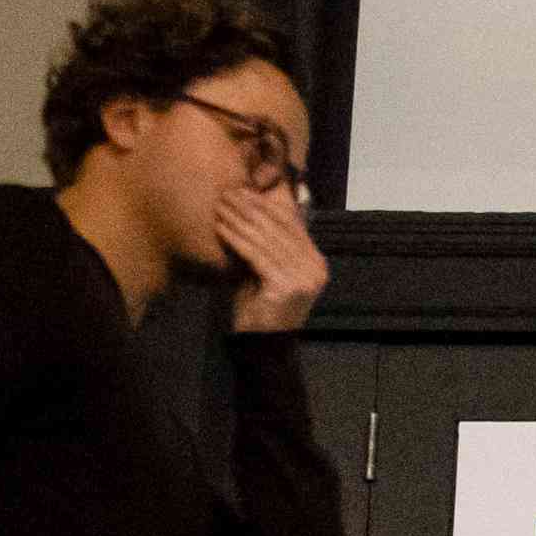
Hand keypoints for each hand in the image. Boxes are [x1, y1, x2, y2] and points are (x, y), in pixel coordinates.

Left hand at [220, 185, 328, 333]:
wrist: (264, 344)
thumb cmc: (262, 306)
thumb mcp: (268, 269)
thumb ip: (269, 244)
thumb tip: (252, 204)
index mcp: (315, 262)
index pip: (291, 224)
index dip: (265, 205)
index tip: (242, 191)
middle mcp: (315, 268)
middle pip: (278, 228)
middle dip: (250, 208)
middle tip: (227, 193)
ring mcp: (303, 278)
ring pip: (265, 239)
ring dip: (239, 220)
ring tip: (220, 207)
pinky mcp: (286, 286)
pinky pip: (256, 255)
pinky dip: (236, 239)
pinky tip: (220, 228)